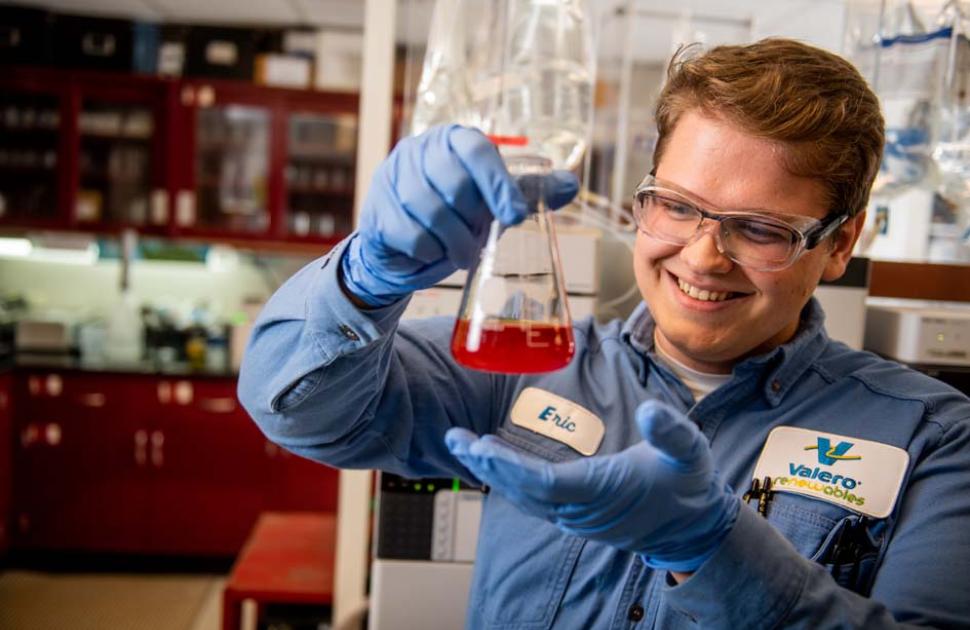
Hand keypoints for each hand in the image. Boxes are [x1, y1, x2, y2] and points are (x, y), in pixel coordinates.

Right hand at [341, 124, 578, 306]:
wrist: (403, 247)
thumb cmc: (454, 216)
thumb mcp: (493, 204)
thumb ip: (527, 193)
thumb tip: (570, 185)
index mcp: (452, 140)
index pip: (477, 150)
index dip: (498, 184)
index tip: (516, 217)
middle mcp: (418, 151)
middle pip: (454, 183)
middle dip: (472, 221)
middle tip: (479, 241)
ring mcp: (391, 178)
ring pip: (430, 212)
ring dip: (453, 242)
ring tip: (462, 255)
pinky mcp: (375, 211)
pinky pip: (409, 234)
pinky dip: (428, 252)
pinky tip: (432, 253)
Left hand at [445, 400, 739, 572]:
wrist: (692, 528)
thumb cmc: (688, 485)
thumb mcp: (690, 452)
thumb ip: (670, 431)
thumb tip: (650, 411)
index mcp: (602, 490)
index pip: (544, 482)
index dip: (511, 466)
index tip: (483, 447)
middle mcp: (582, 509)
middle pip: (523, 490)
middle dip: (488, 465)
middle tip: (456, 439)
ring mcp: (576, 516)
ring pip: (524, 496)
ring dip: (492, 472)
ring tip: (462, 444)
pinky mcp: (575, 514)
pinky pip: (533, 500)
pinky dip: (508, 480)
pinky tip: (490, 462)